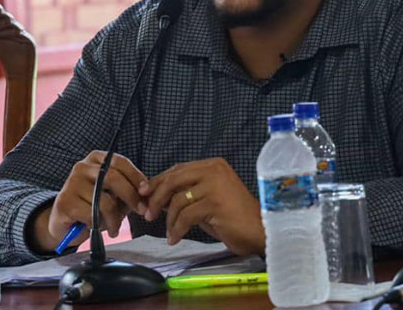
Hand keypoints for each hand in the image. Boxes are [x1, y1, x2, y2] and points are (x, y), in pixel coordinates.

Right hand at [31, 151, 148, 253]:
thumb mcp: (114, 195)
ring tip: (115, 228)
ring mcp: (71, 183)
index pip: (121, 162)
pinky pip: (91, 214)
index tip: (146, 193)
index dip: (136, 177)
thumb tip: (146, 195)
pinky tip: (96, 227)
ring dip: (114, 218)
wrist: (66, 224)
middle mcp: (82, 167)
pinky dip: (98, 224)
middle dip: (131, 197)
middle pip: (113, 178)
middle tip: (140, 212)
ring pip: (104, 201)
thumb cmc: (93, 206)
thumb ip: (128, 191)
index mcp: (96, 160)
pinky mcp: (65, 202)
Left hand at [139, 158, 264, 255]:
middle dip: (156, 198)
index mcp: (212, 165)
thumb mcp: (207, 199)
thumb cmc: (232, 217)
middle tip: (148, 214)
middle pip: (173, 180)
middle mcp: (214, 170)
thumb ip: (186, 193)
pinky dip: (177, 229)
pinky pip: (186, 216)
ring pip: (178, 200)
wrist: (259, 230)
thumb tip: (156, 196)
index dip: (157, 182)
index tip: (143, 194)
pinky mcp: (215, 203)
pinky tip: (175, 238)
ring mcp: (215, 185)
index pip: (177, 170)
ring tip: (169, 232)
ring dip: (169, 219)